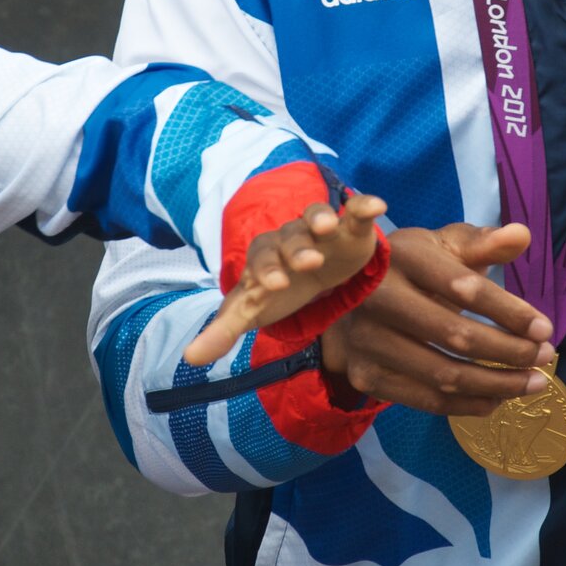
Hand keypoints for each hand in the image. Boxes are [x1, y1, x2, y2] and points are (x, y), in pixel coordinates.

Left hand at [184, 193, 387, 366]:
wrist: (314, 270)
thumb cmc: (279, 289)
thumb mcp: (252, 309)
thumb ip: (224, 330)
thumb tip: (189, 359)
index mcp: (264, 256)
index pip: (260, 261)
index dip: (266, 271)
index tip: (273, 285)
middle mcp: (290, 237)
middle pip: (289, 238)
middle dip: (296, 248)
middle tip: (308, 262)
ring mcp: (320, 229)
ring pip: (317, 216)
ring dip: (321, 219)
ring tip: (330, 227)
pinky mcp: (349, 227)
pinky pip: (355, 210)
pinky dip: (363, 206)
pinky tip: (377, 206)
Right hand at [320, 221, 556, 415]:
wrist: (346, 298)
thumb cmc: (410, 268)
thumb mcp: (441, 246)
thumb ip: (483, 243)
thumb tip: (523, 235)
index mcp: (403, 258)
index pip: (463, 287)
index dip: (508, 311)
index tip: (546, 329)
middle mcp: (378, 298)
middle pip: (455, 335)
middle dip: (510, 351)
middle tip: (546, 356)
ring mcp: (368, 341)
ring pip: (444, 374)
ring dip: (498, 384)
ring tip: (534, 382)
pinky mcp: (367, 375)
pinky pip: (427, 400)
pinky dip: (469, 404)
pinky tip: (498, 399)